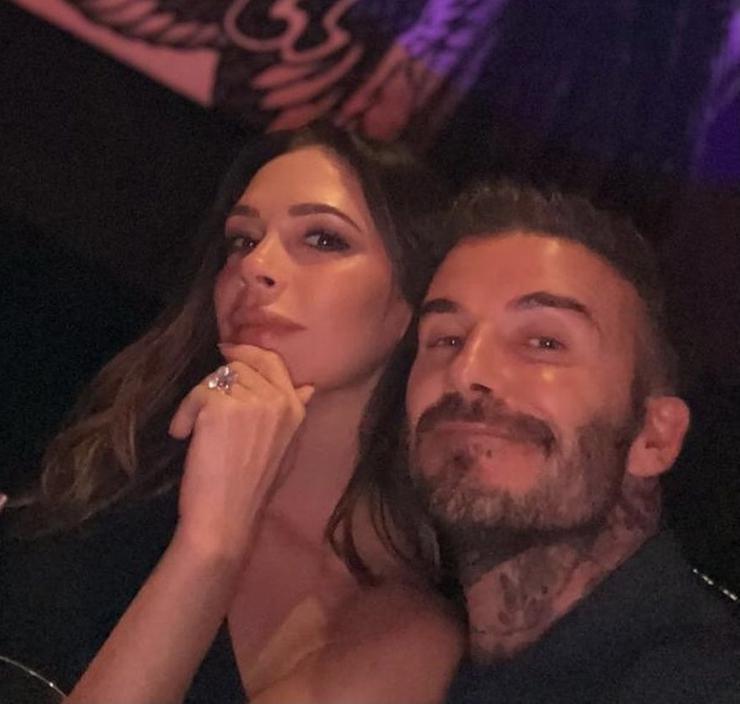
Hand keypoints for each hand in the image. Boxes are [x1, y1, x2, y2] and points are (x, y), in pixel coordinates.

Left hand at [169, 344, 313, 562]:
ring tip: (192, 430)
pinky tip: (183, 435)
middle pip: (240, 367)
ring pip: (216, 379)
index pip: (273, 362)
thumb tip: (308, 387)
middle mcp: (278, 400)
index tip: (227, 351)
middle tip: (203, 410)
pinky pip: (197, 394)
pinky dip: (184, 414)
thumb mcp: (285, 448)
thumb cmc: (251, 489)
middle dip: (217, 385)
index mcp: (295, 409)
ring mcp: (251, 402)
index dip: (248, 352)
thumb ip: (292, 413)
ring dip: (198, 402)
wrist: (226, 518)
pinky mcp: (221, 407)